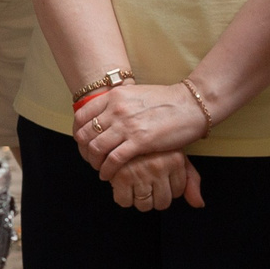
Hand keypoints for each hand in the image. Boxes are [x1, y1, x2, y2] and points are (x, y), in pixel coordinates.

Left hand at [75, 81, 209, 177]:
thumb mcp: (135, 94)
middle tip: (91, 159)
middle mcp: (116, 109)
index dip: (78, 133)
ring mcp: (127, 125)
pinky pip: (113, 160)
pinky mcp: (140, 141)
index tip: (83, 143)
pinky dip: (107, 170)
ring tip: (100, 168)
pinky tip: (109, 174)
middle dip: (84, 150)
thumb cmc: (166, 100)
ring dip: (94, 162)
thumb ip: (117, 103)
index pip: (82, 116)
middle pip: (85, 134)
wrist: (190, 104)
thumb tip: (104, 114)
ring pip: (96, 148)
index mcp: (114, 96)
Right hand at [106, 151, 205, 211]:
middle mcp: (159, 166)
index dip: (168, 188)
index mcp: (175, 160)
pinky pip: (124, 201)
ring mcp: (140, 172)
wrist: (120, 127)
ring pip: (144, 205)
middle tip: (146, 184)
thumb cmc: (150, 145)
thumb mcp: (174, 155)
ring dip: (138, 199)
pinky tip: (122, 184)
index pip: (177, 192)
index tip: (159, 179)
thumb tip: (199, 204)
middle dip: (154, 197)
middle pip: (162, 202)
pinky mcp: (121, 176)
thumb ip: (190, 180)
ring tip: (134, 184)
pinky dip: (122, 197)